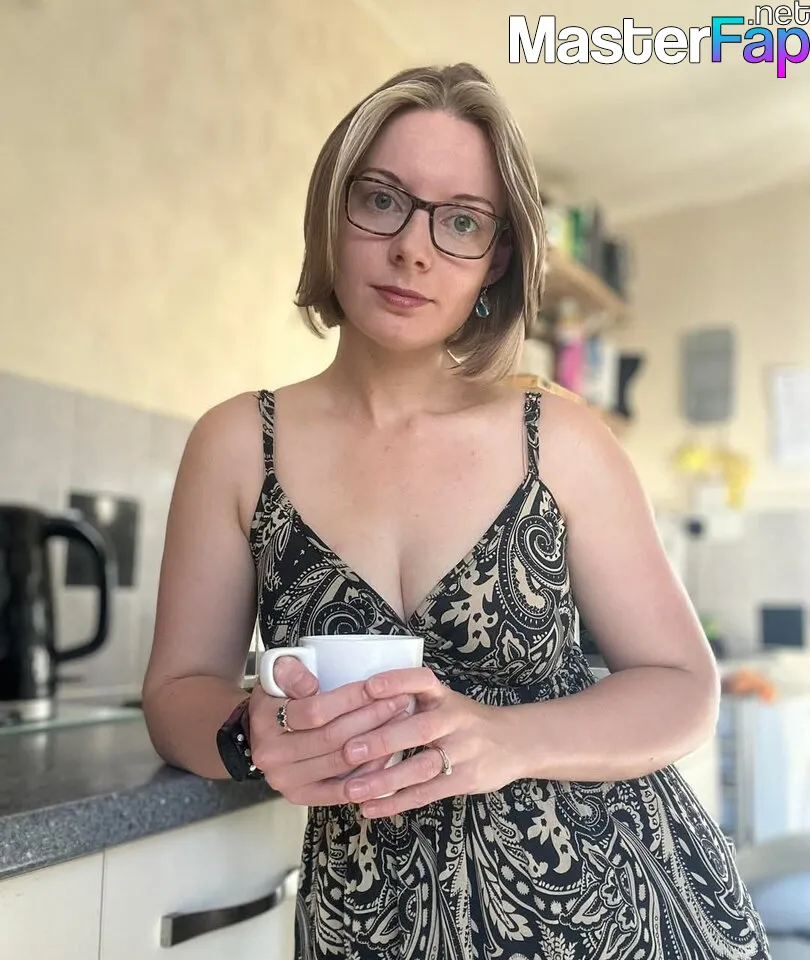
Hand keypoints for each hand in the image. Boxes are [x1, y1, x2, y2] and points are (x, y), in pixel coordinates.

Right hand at [248, 655, 411, 806]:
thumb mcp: (276, 676)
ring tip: (400, 723)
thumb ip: (290, 671)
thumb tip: (311, 684)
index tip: (378, 687)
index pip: (315, 710)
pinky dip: (367, 774)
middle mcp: (272, 756)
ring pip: (341, 763)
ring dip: (376, 743)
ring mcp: (286, 780)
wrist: (260, 735)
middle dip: (372, 717)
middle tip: (399, 702)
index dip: (351, 698)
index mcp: (265, 720)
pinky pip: (340, 790)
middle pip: (333, 738)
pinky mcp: (300, 797)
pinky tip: (387, 755)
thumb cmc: (277, 700)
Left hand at [338, 667, 522, 817]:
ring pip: (422, 767)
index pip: (421, 681)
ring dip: (385, 780)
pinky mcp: (465, 780)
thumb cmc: (466, 721)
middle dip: (383, 741)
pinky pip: (427, 793)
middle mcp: (455, 720)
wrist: (516, 742)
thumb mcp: (445, 702)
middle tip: (348, 750)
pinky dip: (396, 803)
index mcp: (445, 696)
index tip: (367, 687)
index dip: (397, 682)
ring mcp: (463, 752)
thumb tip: (355, 709)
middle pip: (420, 730)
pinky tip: (370, 808)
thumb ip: (411, 704)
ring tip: (352, 790)